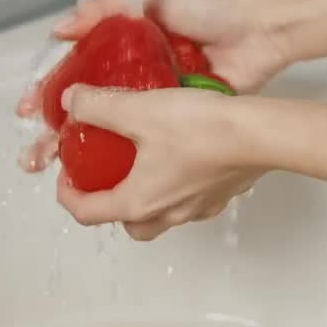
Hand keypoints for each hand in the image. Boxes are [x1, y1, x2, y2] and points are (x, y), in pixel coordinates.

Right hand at [16, 0, 289, 171]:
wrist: (259, 32)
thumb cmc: (209, 9)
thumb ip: (105, 9)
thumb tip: (59, 30)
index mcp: (124, 49)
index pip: (75, 75)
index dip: (48, 95)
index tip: (28, 114)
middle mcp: (136, 78)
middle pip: (86, 112)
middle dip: (56, 135)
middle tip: (36, 157)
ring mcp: (159, 103)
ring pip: (112, 134)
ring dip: (84, 155)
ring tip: (61, 173)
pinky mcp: (182, 121)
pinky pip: (149, 143)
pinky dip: (127, 161)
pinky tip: (107, 176)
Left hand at [55, 83, 262, 240]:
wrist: (260, 134)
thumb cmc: (199, 128)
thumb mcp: (138, 109)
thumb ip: (98, 106)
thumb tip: (72, 101)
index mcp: (138, 201)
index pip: (88, 213)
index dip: (68, 195)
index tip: (66, 175)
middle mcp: (167, 214)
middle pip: (130, 224)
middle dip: (111, 204)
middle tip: (106, 174)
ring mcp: (198, 209)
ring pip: (161, 216)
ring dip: (146, 197)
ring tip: (143, 163)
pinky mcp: (222, 196)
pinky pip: (191, 200)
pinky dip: (177, 186)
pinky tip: (182, 156)